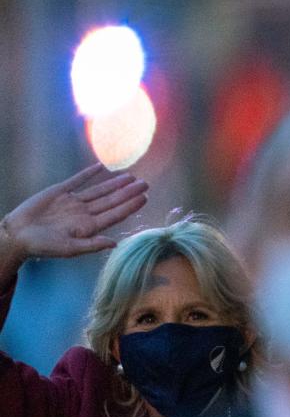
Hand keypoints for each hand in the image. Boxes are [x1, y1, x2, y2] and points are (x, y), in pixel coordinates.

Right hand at [0, 163, 148, 265]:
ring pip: (99, 190)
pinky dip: (88, 174)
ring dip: (115, 184)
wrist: (17, 234)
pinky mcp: (59, 192)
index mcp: (88, 227)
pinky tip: (101, 167)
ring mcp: (73, 202)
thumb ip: (92, 245)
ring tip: (131, 177)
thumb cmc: (42, 246)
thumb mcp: (68, 248)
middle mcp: (84, 213)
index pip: (115, 214)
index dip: (130, 206)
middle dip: (128, 192)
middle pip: (111, 201)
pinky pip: (77, 181)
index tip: (145, 198)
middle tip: (145, 184)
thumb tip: (115, 243)